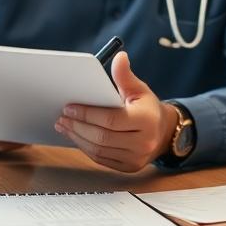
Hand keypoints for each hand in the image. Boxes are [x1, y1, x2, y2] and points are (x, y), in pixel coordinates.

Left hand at [55, 51, 177, 172]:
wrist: (163, 132)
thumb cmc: (148, 107)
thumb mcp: (139, 89)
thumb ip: (125, 75)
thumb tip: (119, 57)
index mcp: (147, 120)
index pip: (111, 119)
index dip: (87, 114)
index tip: (69, 107)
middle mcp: (144, 142)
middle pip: (102, 137)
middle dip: (78, 127)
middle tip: (62, 117)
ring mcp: (136, 158)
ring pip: (99, 150)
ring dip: (78, 138)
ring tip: (64, 126)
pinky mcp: (129, 167)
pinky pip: (101, 159)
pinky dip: (85, 148)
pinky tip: (77, 136)